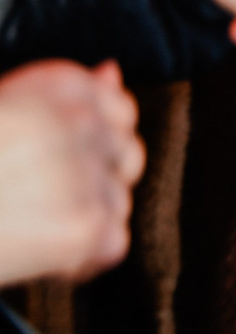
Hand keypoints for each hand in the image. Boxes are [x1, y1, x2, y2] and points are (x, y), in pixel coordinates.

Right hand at [0, 61, 143, 284]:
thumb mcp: (4, 108)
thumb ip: (61, 92)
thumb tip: (112, 73)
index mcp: (57, 85)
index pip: (117, 109)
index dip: (93, 143)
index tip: (65, 161)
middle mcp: (80, 121)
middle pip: (125, 155)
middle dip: (92, 181)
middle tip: (40, 202)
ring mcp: (86, 174)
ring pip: (118, 201)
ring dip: (83, 220)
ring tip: (28, 229)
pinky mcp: (85, 226)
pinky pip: (114, 244)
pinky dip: (82, 260)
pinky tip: (44, 258)